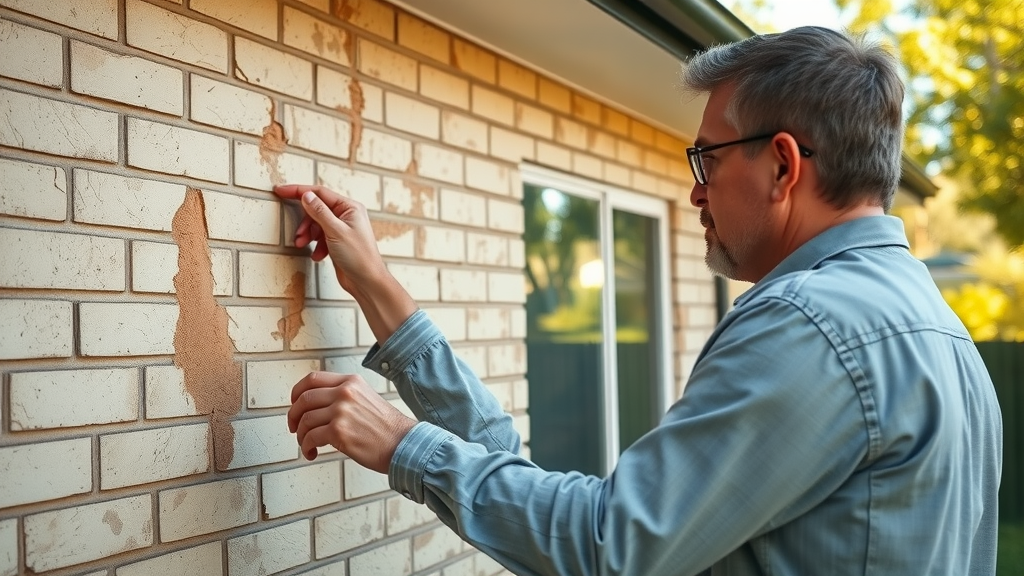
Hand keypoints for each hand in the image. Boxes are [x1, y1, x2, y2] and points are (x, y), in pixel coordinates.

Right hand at [273, 184, 385, 294]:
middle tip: (298, 235)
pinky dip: (316, 245)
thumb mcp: (335, 231)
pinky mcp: (338, 241)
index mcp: (350, 207)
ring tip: (302, 246)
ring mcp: (343, 228)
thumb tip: (306, 195)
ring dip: (308, 235)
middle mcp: (347, 215)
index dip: (298, 191)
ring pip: (317, 225)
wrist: (367, 282)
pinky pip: (321, 237)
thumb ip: (319, 212)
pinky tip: (318, 255)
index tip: (280, 191)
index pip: (319, 193)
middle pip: (316, 210)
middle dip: (305, 223)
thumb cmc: (359, 257)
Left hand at [288, 371, 415, 472]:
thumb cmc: (387, 428)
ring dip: (300, 435)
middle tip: (294, 427)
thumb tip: (316, 405)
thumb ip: (343, 396)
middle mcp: (345, 393)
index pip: (312, 379)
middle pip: (304, 399)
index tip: (294, 404)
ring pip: (305, 420)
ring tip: (307, 444)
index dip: (297, 392)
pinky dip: (306, 447)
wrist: (403, 444)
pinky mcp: (339, 432)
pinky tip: (312, 452)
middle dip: (293, 416)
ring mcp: (341, 411)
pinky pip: (310, 438)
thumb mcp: (366, 398)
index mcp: (351, 382)